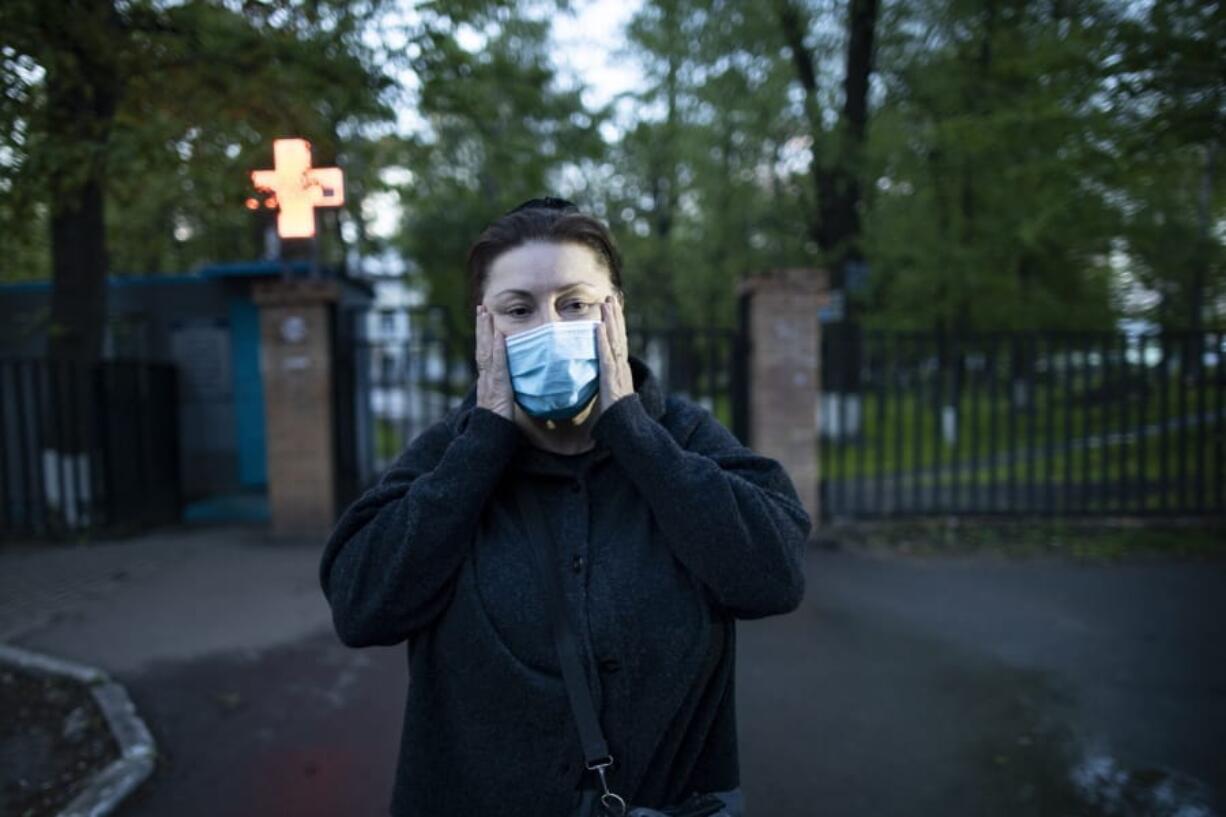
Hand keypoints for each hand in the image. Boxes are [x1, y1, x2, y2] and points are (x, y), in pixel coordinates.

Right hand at [475, 305, 514, 419]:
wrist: (490, 438)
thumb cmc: (498, 425)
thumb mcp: (503, 405)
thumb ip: (506, 394)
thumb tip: (514, 386)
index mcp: (487, 381)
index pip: (485, 354)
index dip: (484, 337)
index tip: (485, 319)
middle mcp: (485, 378)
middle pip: (482, 347)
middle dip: (482, 327)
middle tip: (482, 307)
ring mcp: (489, 382)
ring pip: (486, 351)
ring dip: (486, 331)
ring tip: (485, 313)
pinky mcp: (497, 387)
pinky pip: (497, 365)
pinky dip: (498, 349)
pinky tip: (499, 336)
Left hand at [596, 294, 634, 414]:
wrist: (628, 430)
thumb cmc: (617, 417)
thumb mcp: (609, 395)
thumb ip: (605, 384)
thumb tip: (594, 377)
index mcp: (621, 369)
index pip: (619, 341)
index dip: (616, 324)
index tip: (613, 308)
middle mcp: (622, 367)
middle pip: (619, 336)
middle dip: (615, 315)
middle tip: (611, 296)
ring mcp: (618, 372)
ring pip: (614, 341)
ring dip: (610, 321)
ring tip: (606, 303)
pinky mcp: (612, 379)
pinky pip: (606, 357)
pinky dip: (602, 341)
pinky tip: (598, 327)